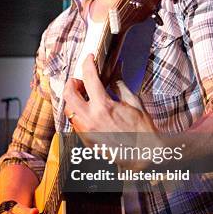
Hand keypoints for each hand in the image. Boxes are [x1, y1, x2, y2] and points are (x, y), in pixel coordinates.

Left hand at [63, 54, 159, 169]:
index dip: (87, 63)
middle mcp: (91, 119)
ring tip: (84, 96)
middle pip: (69, 94)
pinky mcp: (86, 140)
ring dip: (73, 99)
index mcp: (104, 106)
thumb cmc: (142, 130)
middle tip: (80, 80)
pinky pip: (75, 123)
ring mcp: (86, 131)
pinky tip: (89, 111)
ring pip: (69, 110)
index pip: (88, 78)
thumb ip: (120, 84)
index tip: (89, 59)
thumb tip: (116, 68)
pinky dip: (78, 113)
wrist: (144, 155)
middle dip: (71, 82)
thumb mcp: (133, 103)